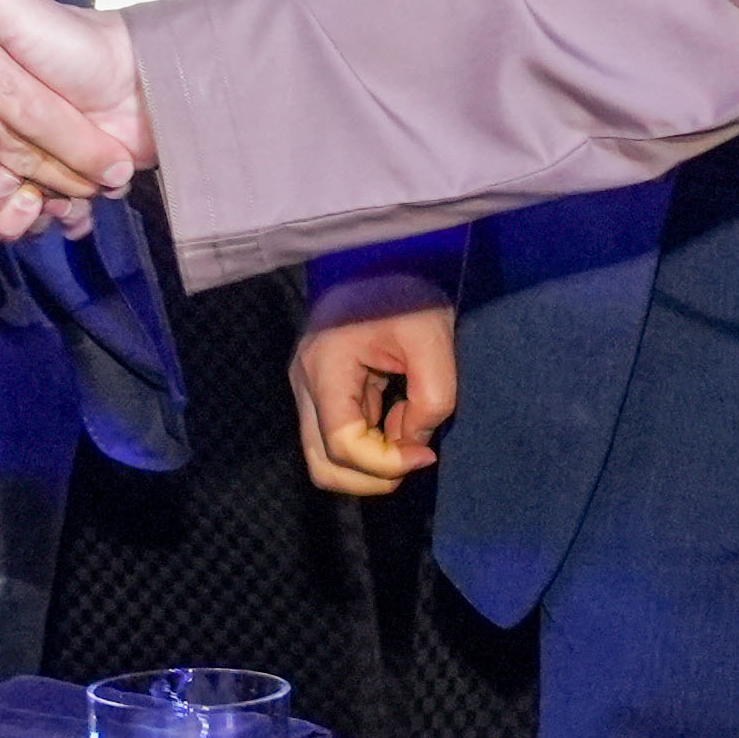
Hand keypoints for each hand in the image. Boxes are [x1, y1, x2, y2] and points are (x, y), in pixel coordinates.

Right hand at [292, 305, 456, 496]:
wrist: (384, 260)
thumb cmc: (408, 294)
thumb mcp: (434, 340)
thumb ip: (432, 399)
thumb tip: (413, 445)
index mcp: (325, 367)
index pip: (342, 444)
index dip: (386, 464)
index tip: (427, 455)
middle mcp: (304, 382)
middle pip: (323, 464)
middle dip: (372, 477)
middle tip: (415, 459)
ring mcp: (307, 387)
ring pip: (325, 458)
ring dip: (369, 466)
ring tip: (407, 442)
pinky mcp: (319, 390)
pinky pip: (336, 437)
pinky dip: (368, 446)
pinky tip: (398, 422)